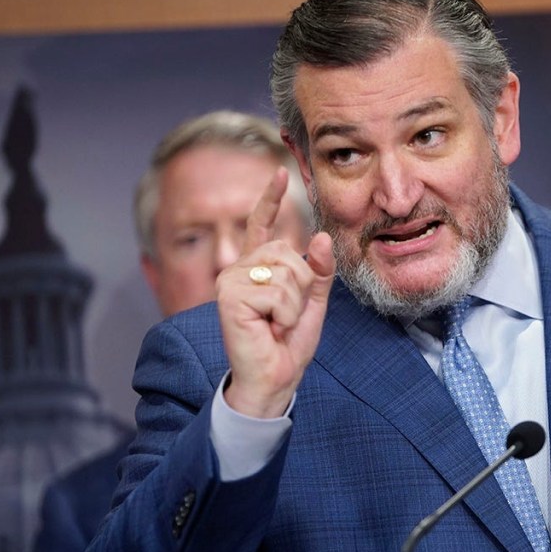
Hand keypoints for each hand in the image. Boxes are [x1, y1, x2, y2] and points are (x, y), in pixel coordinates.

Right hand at [216, 166, 333, 417]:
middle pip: (289, 253)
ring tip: (277, 323)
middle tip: (285, 315)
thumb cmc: (288, 344)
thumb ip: (319, 272)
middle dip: (302, 286)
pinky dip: (285, 314)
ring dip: (294, 304)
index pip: (262, 226)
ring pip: (287, 272)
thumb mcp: (313, 303)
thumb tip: (320, 237)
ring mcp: (231, 280)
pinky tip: (270, 328)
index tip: (279, 172)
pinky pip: (278, 291)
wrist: (274, 379)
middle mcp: (239, 268)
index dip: (270, 199)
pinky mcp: (230, 296)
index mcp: (257, 267)